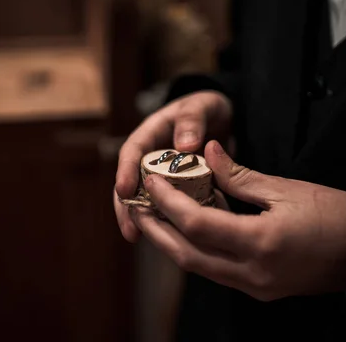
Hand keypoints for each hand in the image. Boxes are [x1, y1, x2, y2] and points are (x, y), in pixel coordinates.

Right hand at [114, 91, 232, 242]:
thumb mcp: (203, 105)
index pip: (132, 152)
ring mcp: (160, 175)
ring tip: (140, 239)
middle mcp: (150, 157)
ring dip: (142, 220)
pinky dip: (166, 222)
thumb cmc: (207, 108)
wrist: (221, 120)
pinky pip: (166, 207)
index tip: (124, 190)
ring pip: (145, 199)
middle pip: (131, 183)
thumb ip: (193, 119)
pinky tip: (171, 240)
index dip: (125, 171)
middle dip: (127, 207)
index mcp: (151, 133)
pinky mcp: (174, 189)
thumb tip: (184, 145)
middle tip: (130, 231)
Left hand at [129, 140, 345, 300]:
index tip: (151, 180)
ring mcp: (255, 286)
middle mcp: (252, 273)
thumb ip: (239, 175)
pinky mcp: (259, 288)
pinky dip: (196, 250)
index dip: (168, 202)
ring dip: (173, 242)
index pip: (197, 225)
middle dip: (157, 230)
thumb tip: (207, 153)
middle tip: (137, 206)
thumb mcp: (286, 189)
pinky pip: (216, 270)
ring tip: (155, 216)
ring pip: (199, 267)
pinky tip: (189, 229)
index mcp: (261, 243)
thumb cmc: (335, 215)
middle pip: (187, 255)